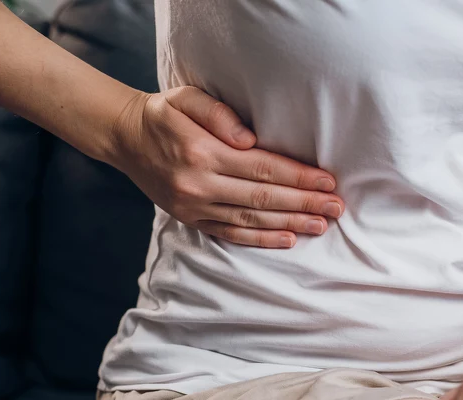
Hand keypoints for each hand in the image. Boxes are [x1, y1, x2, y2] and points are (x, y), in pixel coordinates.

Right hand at [106, 86, 343, 247]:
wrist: (125, 138)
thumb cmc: (163, 114)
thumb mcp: (185, 98)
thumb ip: (219, 114)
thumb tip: (251, 139)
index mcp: (202, 152)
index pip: (262, 168)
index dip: (298, 177)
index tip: (328, 181)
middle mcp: (199, 184)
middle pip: (263, 198)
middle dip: (304, 203)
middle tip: (337, 207)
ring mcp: (194, 206)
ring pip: (252, 221)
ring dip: (291, 223)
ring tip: (322, 225)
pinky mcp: (192, 219)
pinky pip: (232, 234)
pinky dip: (262, 239)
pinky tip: (288, 239)